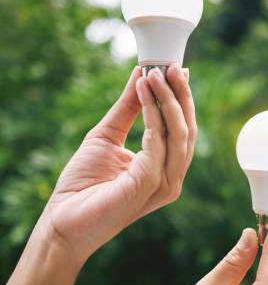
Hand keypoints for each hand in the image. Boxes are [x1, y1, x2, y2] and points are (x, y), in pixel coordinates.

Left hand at [41, 64, 196, 262]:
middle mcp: (171, 176)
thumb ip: (128, 108)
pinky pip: (159, 144)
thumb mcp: (107, 135)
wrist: (63, 220)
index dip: (181, 97)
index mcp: (166, 167)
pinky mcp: (150, 185)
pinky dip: (154, 115)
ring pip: (180, 135)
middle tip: (169, 65)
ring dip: (168, 100)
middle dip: (180, 94)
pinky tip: (144, 93)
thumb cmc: (84, 183)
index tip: (175, 68)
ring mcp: (164, 183)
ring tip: (154, 73)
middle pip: (188, 128)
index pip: (183, 128)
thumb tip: (141, 74)